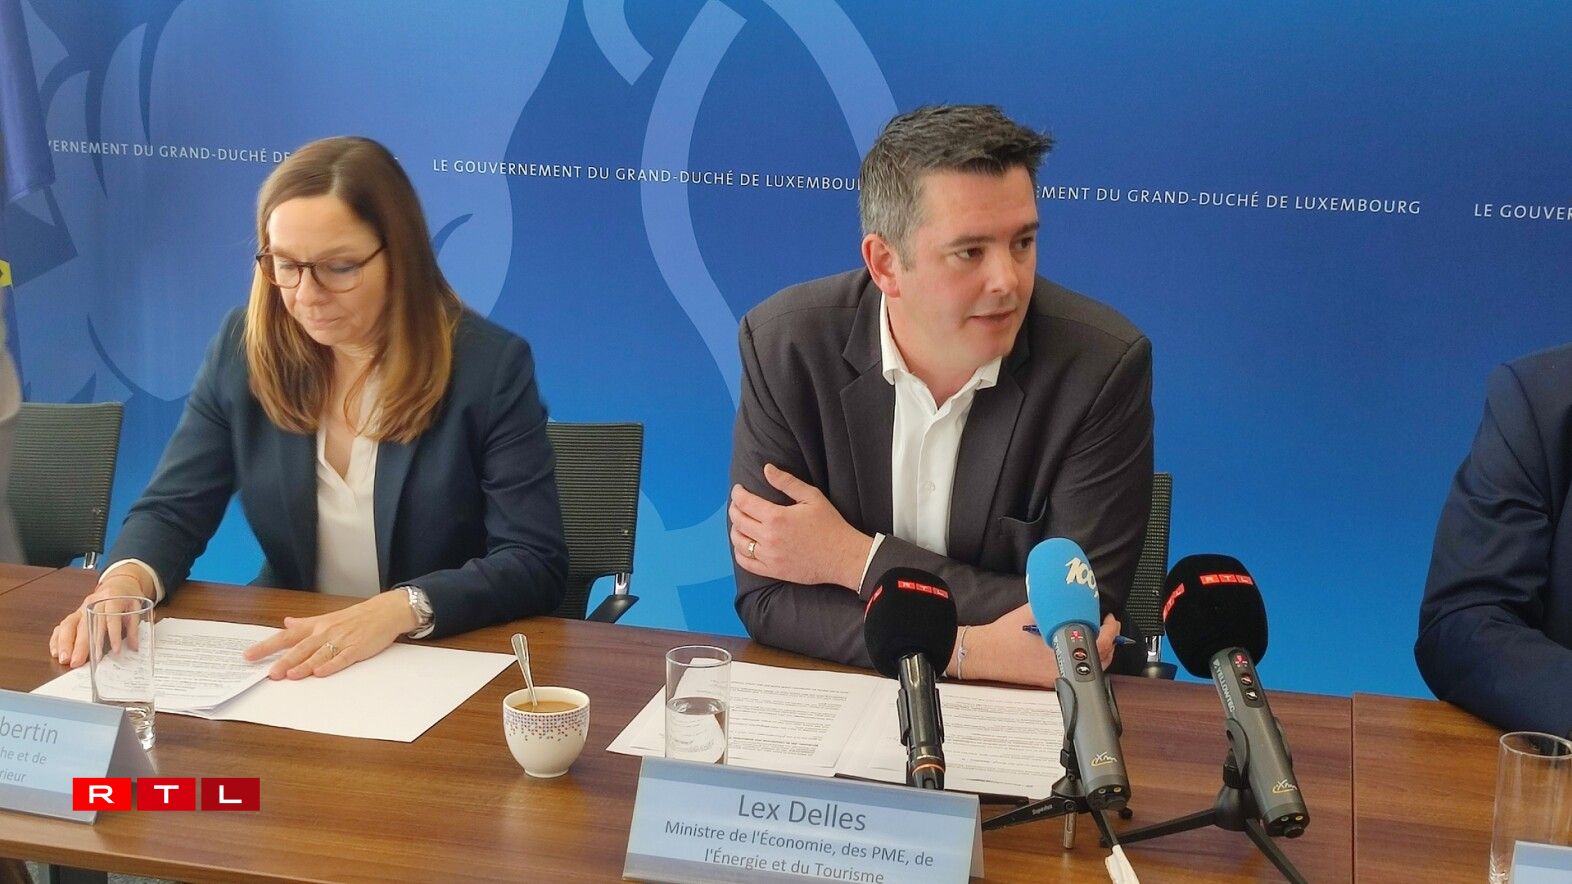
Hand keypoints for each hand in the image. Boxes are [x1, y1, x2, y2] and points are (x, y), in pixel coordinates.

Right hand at [48, 570, 152, 667]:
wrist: (118, 583)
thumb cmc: (126, 598)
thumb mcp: (136, 608)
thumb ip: (133, 627)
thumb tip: (134, 648)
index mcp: (111, 598)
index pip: (110, 617)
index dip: (113, 634)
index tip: (115, 651)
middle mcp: (92, 603)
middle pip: (85, 624)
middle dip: (80, 645)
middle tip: (77, 661)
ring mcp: (80, 609)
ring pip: (68, 625)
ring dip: (64, 643)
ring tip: (64, 659)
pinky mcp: (73, 615)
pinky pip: (61, 627)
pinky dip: (56, 640)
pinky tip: (56, 652)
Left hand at [242, 590, 417, 678]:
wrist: (385, 612)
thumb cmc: (356, 617)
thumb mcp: (327, 617)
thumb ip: (305, 623)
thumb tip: (286, 623)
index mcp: (316, 626)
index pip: (286, 637)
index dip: (266, 646)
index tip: (249, 655)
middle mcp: (325, 633)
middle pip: (300, 648)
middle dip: (284, 661)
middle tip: (269, 673)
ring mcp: (341, 641)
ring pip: (319, 655)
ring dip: (304, 666)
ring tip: (290, 676)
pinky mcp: (357, 649)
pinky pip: (342, 658)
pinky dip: (331, 665)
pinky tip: (321, 673)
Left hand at [729, 464, 872, 589]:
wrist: (842, 557)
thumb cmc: (829, 525)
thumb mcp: (812, 497)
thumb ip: (787, 482)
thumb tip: (766, 468)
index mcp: (776, 517)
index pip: (745, 502)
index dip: (737, 493)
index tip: (738, 489)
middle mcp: (768, 537)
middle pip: (738, 521)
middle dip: (734, 508)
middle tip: (738, 503)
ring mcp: (769, 556)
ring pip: (739, 542)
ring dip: (735, 529)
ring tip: (740, 523)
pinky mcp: (773, 570)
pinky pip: (746, 562)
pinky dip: (739, 552)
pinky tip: (744, 545)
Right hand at [954, 605, 1120, 687]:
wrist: (983, 654)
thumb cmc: (1004, 634)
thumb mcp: (1032, 612)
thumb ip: (1055, 606)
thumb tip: (1072, 597)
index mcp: (1061, 653)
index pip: (1099, 645)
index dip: (1110, 631)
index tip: (1109, 618)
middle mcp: (1062, 670)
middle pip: (1101, 662)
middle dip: (1109, 642)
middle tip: (1108, 625)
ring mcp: (1056, 678)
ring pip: (1090, 670)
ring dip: (1098, 652)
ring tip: (1097, 635)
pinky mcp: (1048, 682)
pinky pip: (1075, 672)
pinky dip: (1084, 660)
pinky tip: (1079, 647)